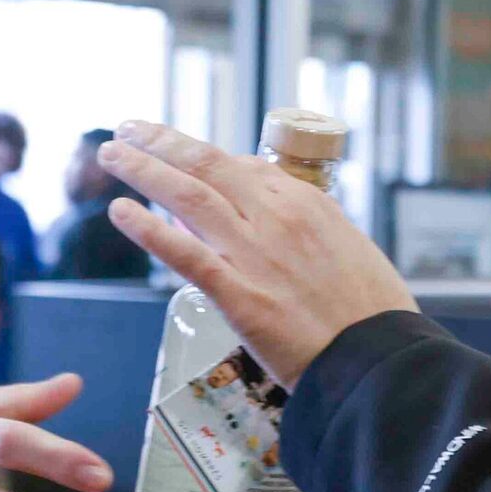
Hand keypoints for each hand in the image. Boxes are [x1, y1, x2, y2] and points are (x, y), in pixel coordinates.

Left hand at [98, 120, 417, 387]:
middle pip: (206, 164)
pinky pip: (184, 255)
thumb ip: (313, 234)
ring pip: (188, 196)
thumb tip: (284, 231)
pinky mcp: (238, 296)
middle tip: (127, 129)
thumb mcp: (354, 252)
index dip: (203, 160)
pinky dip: (148, 230)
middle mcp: (277, 217)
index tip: (183, 160)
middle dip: (161, 142)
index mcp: (309, 203)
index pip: (243, 167)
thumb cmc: (375, 316)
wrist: (379, 361)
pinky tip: (121, 212)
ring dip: (144, 169)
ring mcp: (255, 254)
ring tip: (111, 154)